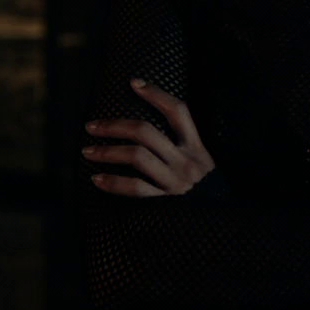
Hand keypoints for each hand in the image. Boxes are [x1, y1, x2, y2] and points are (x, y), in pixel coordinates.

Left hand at [83, 79, 215, 196]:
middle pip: (146, 132)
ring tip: (88, 151)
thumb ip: (183, 147)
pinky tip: (96, 179)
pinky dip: (113, 183)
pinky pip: (135, 188)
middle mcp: (186, 161)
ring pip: (137, 157)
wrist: (221, 226)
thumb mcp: (202, 163)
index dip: (156, 94)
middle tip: (91, 126)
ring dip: (108, 152)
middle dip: (114, 126)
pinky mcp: (165, 203)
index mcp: (196, 147)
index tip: (133, 82)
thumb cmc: (206, 191)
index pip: (178, 111)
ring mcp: (175, 182)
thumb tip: (145, 129)